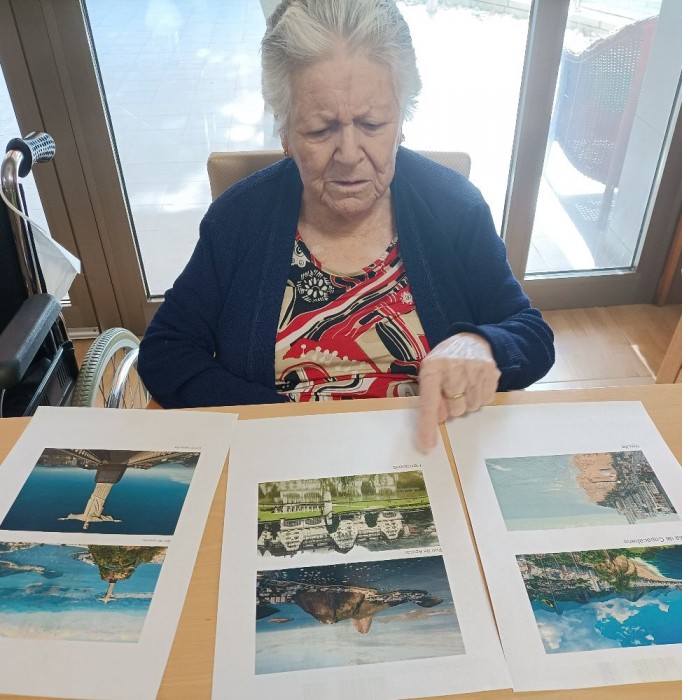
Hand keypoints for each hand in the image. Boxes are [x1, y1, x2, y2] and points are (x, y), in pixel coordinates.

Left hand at [417, 332, 500, 451]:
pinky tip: (475, 383)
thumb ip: (431, 395)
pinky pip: (485, 401)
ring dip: (466, 402)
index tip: (427, 445)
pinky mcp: (491, 372)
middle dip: (452, 406)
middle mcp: (453, 368)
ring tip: (464, 385)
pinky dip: (479, 397)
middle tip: (452, 391)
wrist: (472, 339)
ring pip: (471, 407)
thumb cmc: (446, 360)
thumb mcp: (431, 373)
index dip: (427, 425)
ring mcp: (475, 369)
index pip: (429, 402)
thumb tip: (441, 417)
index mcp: (432, 367)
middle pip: (454, 410)